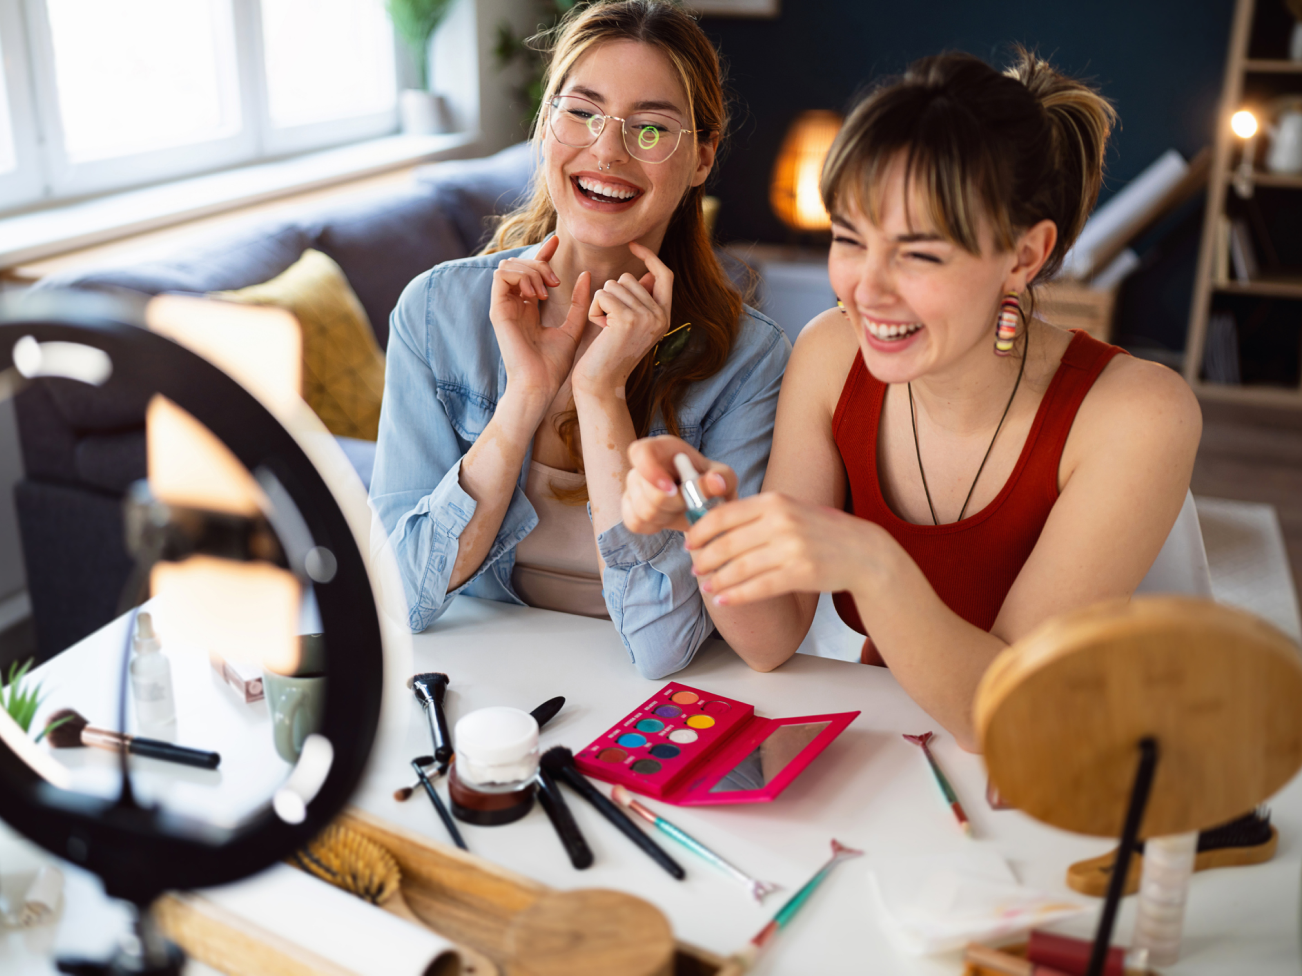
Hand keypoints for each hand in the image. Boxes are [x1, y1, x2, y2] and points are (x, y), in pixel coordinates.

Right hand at [490, 236, 590, 407]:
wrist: (540, 385)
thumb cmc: (555, 365)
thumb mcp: (574, 328)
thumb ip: (579, 303)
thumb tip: (587, 276)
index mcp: (529, 308)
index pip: (531, 270)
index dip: (542, 252)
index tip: (557, 241)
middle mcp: (514, 304)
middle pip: (519, 263)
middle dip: (540, 263)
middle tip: (557, 282)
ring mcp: (504, 307)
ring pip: (508, 265)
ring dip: (531, 269)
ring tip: (547, 289)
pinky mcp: (497, 311)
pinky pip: (501, 276)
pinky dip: (521, 276)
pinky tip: (537, 294)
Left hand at [572, 241, 672, 397]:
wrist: (602, 384)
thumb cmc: (610, 353)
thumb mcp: (631, 325)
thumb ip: (641, 300)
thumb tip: (648, 274)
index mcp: (665, 316)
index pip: (664, 274)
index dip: (650, 257)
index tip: (634, 244)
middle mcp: (660, 316)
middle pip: (629, 278)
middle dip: (611, 295)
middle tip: (611, 325)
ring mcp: (646, 317)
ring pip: (613, 285)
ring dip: (601, 304)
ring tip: (605, 329)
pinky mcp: (628, 319)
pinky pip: (602, 294)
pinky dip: (594, 310)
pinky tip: (599, 330)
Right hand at [623, 436, 735, 534]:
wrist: (703, 501)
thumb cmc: (711, 483)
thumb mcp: (724, 477)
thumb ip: (723, 477)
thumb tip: (716, 482)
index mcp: (661, 448)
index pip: (640, 452)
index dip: (650, 471)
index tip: (672, 489)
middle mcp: (641, 466)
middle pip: (647, 491)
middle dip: (674, 504)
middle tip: (691, 502)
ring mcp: (632, 488)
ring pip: (643, 511)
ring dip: (669, 517)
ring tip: (682, 509)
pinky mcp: (629, 508)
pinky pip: (636, 523)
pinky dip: (656, 526)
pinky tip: (669, 518)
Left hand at [684, 493, 891, 605]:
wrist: (863, 552)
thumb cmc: (821, 531)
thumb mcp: (790, 509)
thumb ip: (757, 513)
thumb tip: (714, 522)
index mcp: (775, 501)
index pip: (724, 515)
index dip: (700, 531)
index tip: (689, 543)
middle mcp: (781, 521)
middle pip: (727, 544)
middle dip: (705, 559)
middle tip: (695, 569)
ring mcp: (792, 548)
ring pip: (739, 568)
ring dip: (717, 580)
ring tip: (708, 586)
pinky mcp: (800, 574)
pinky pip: (758, 587)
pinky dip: (736, 595)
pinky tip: (724, 599)